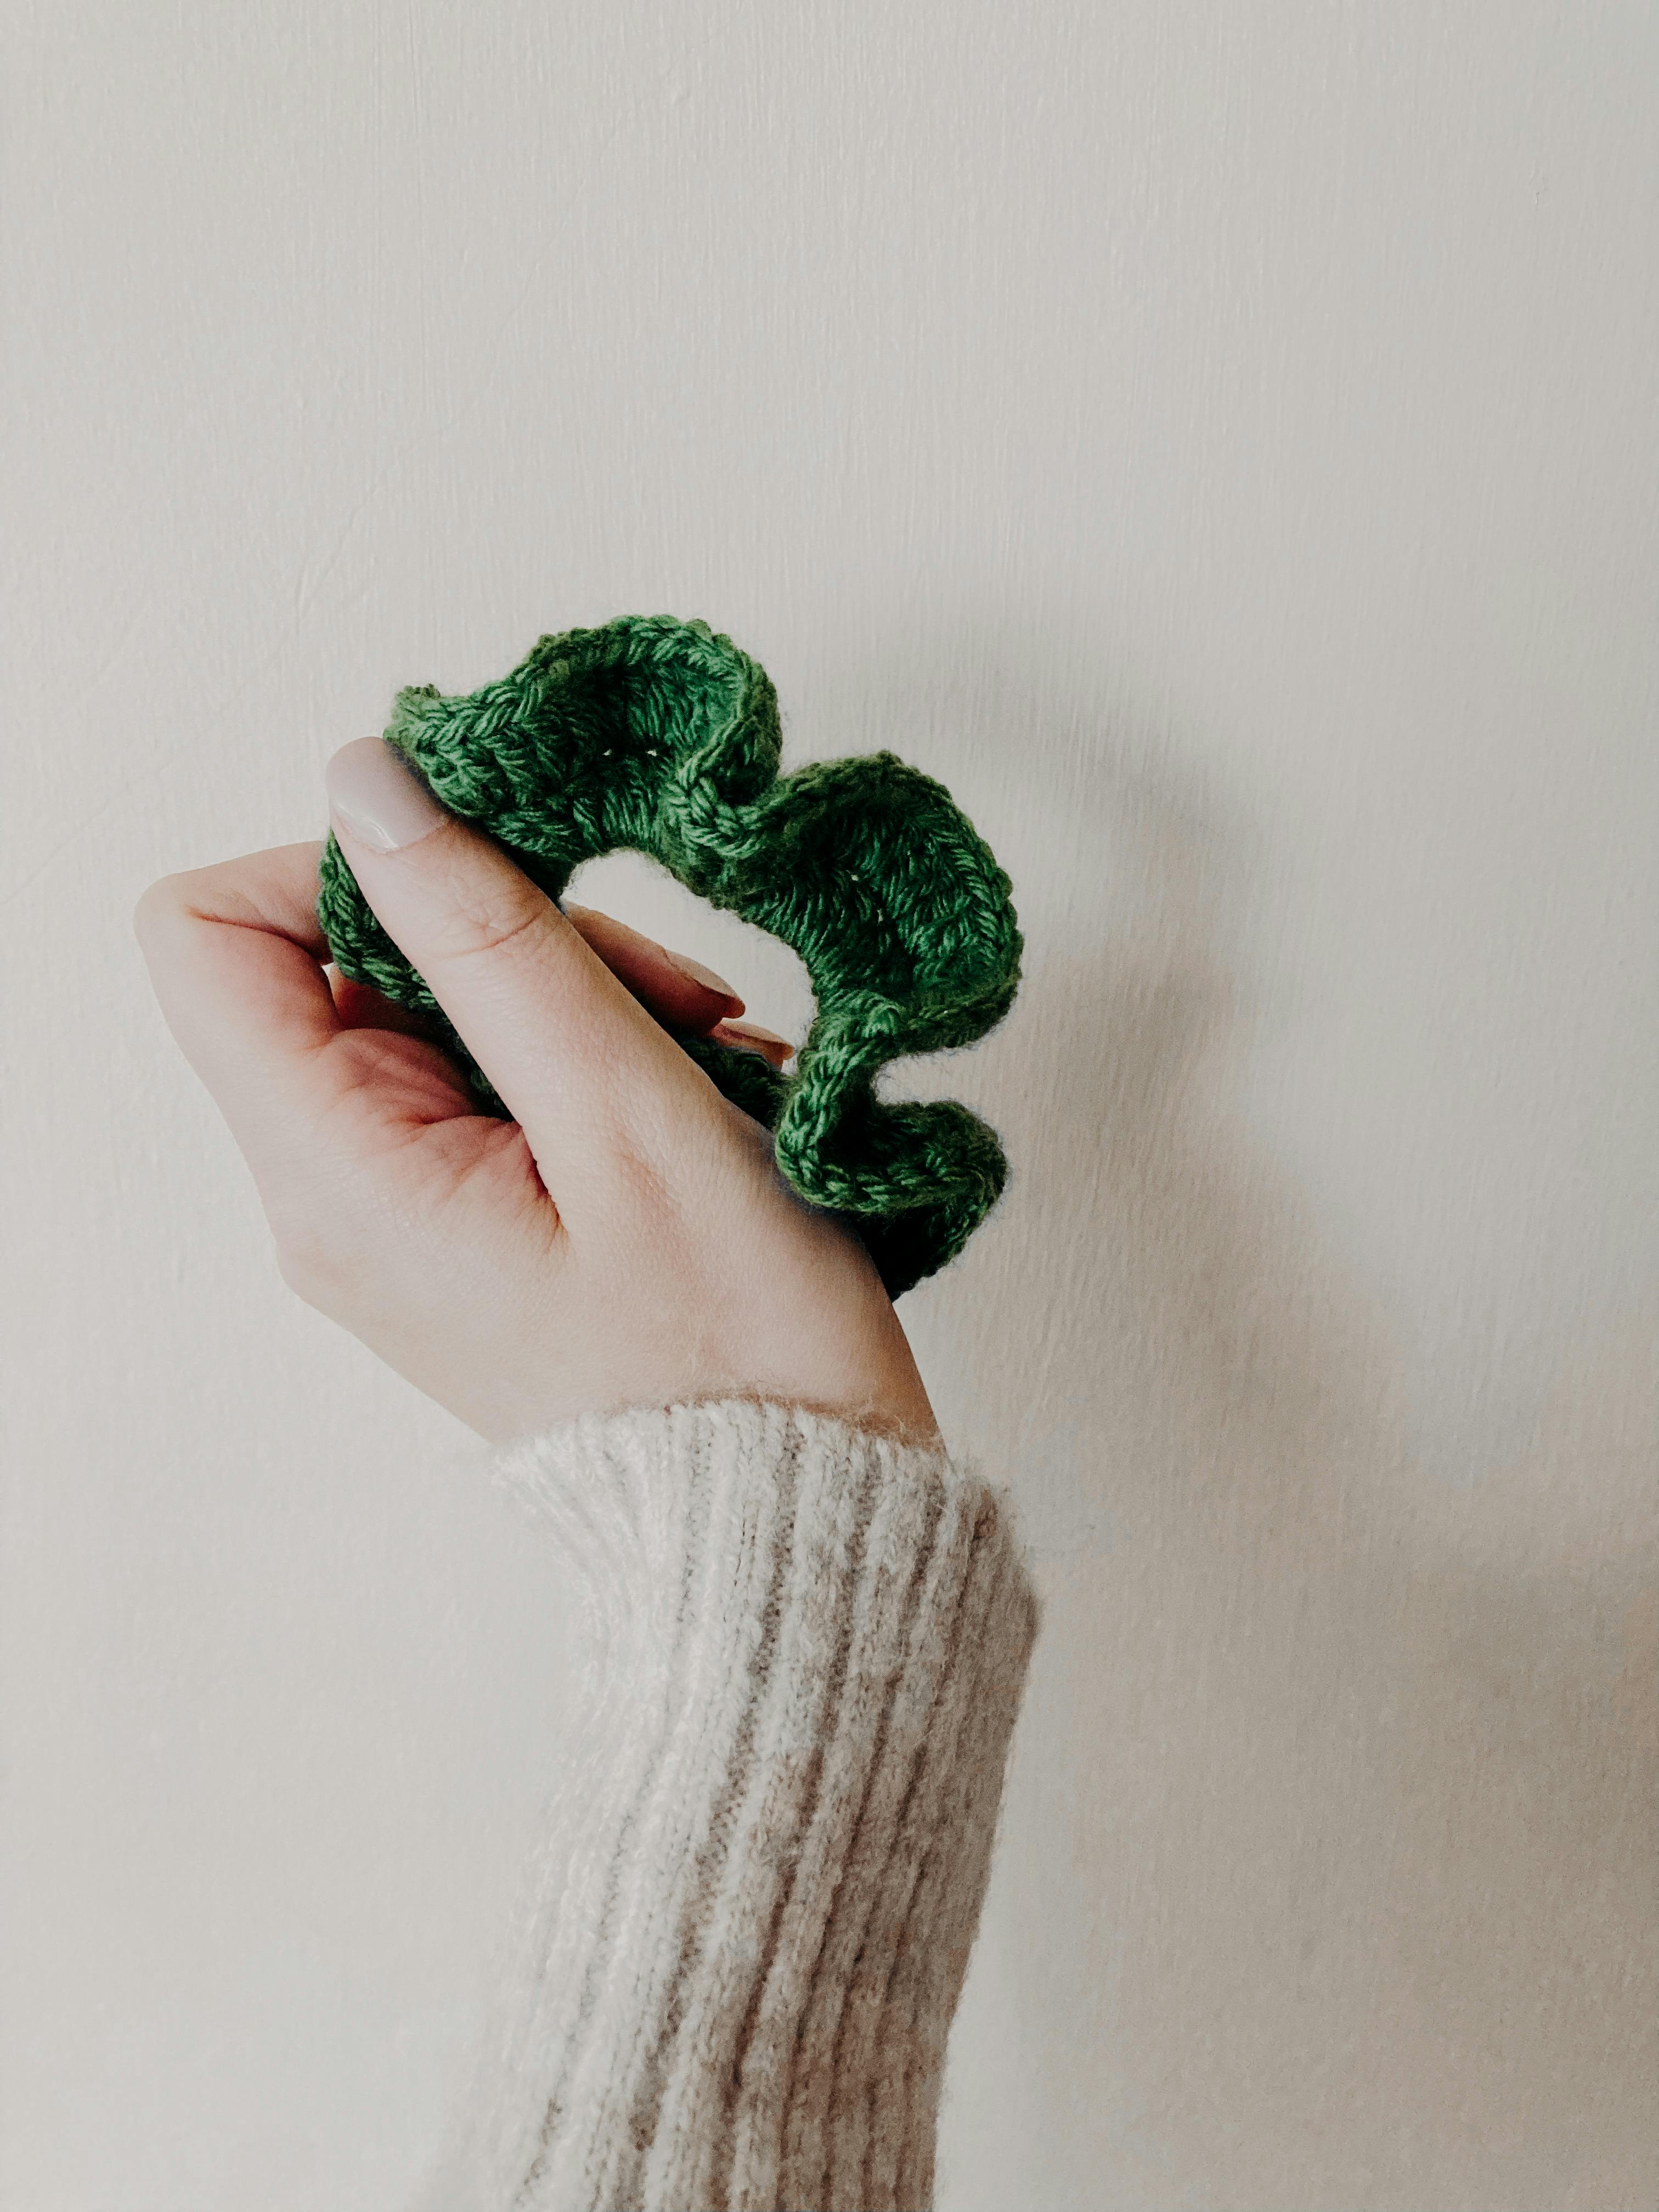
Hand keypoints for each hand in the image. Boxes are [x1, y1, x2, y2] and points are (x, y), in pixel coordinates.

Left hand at [134, 737, 936, 1445]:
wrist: (786, 1512)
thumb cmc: (730, 1344)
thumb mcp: (622, 1110)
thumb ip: (486, 934)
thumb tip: (368, 779)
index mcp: (337, 1174)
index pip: (205, 933)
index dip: (331, 862)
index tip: (496, 882)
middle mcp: (329, 1198)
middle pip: (338, 959)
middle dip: (506, 932)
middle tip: (672, 993)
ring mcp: (391, 1216)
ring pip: (432, 1012)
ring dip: (575, 994)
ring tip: (710, 1053)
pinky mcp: (459, 1224)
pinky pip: (485, 1082)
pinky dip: (588, 1055)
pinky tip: (697, 1093)